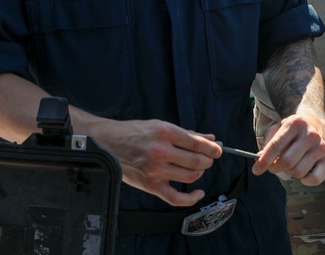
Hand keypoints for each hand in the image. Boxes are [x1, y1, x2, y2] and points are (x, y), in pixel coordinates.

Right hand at [84, 118, 222, 205]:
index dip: (212, 148)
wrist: (106, 143)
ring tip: (199, 167)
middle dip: (208, 160)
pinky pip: (175, 197)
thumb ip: (187, 133)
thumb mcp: (161, 125)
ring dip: (200, 172)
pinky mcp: (150, 185)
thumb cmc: (134, 132)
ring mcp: (155, 170)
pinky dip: (190, 198)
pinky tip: (199, 193)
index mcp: (165, 133)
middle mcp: (160, 151)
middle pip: (196, 161)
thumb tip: (209, 139)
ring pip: (190, 176)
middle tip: (209, 158)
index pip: (197, 144)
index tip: (218, 150)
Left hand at [254, 108, 324, 185]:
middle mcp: (311, 134)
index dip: (264, 160)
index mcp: (296, 123)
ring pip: (298, 172)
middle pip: (287, 161)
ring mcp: (321, 147)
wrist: (314, 125)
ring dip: (290, 172)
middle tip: (273, 167)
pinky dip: (305, 180)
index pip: (276, 145)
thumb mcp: (277, 129)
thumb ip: (267, 143)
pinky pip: (314, 179)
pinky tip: (302, 171)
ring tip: (290, 164)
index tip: (256, 170)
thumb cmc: (291, 131)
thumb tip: (260, 161)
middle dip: (275, 168)